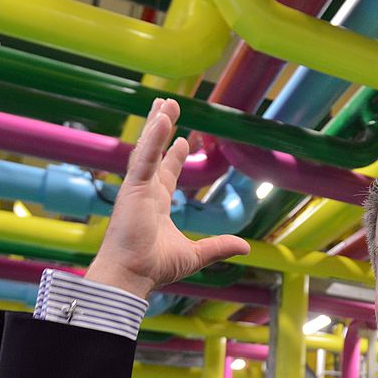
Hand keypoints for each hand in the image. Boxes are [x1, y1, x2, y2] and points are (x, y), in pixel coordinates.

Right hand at [85, 98, 250, 297]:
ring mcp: (137, 188)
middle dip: (161, 128)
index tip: (183, 139)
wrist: (132, 275)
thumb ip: (218, 247)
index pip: (166, 173)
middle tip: (167, 106)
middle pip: (153, 151)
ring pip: (147, 148)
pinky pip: (144, 158)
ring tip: (164, 102)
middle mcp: (145, 192)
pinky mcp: (132, 188)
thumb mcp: (194, 254)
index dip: (174, 155)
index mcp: (155, 205)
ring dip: (156, 124)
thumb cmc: (153, 267)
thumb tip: (245, 246)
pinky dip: (152, 139)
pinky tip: (161, 120)